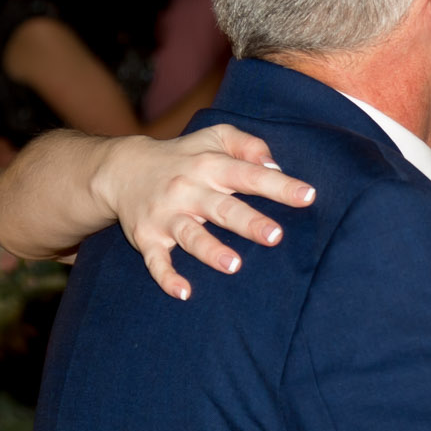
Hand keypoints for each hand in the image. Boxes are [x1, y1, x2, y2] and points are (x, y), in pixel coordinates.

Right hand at [93, 126, 316, 299]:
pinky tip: (184, 292)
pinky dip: (166, 277)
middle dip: (248, 222)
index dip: (279, 185)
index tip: (308, 196)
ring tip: (233, 265)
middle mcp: (188, 190)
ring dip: (210, 250)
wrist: (122, 170)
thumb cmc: (184, 156)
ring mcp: (166, 216)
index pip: (249, 174)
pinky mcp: (146, 238)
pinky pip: (155, 260)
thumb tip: (275, 165)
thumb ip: (248, 144)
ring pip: (190, 234)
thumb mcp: (214, 138)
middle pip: (222, 207)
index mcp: (210, 166)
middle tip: (275, 236)